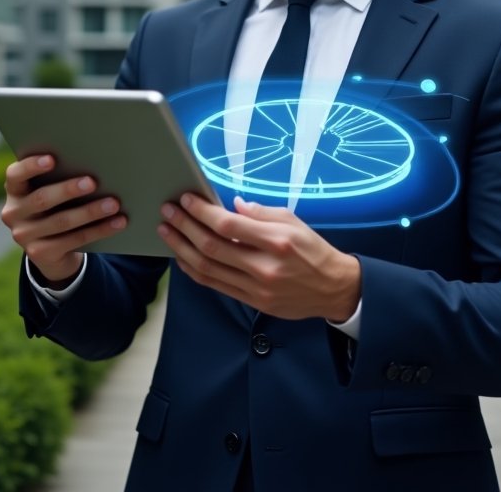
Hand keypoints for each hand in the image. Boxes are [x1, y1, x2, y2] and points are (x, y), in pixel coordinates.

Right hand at [0, 153, 126, 285]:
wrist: (51, 249)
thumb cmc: (56, 205)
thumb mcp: (51, 190)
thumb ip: (60, 177)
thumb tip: (95, 163)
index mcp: (15, 190)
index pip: (15, 175)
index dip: (31, 166)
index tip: (52, 159)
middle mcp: (13, 213)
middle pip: (41, 199)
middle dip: (68, 189)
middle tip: (92, 182)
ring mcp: (24, 236)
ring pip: (61, 221)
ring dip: (90, 211)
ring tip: (113, 203)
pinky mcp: (39, 254)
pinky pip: (74, 240)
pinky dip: (100, 230)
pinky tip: (118, 222)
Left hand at [157, 194, 360, 321]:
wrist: (333, 288)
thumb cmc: (313, 249)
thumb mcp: (293, 221)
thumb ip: (261, 213)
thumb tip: (233, 205)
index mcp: (276, 241)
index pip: (228, 225)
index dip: (202, 211)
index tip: (186, 199)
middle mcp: (264, 266)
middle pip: (212, 247)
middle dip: (184, 227)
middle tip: (168, 212)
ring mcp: (257, 288)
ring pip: (208, 269)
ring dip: (182, 249)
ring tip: (167, 232)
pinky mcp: (253, 302)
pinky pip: (216, 285)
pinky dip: (195, 271)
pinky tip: (183, 257)